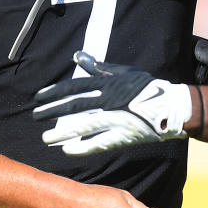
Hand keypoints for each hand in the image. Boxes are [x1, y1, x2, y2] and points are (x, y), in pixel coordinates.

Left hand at [33, 51, 191, 154]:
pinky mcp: (124, 136)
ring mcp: (116, 119)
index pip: (74, 88)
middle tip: (36, 116)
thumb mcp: (123, 71)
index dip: (54, 93)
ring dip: (62, 133)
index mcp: (108, 83)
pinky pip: (100, 143)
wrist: (171, 107)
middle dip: (52, 112)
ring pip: (83, 126)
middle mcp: (109, 100)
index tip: (38, 98)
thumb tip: (77, 56)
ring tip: (46, 138)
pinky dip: (83, 147)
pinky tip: (67, 150)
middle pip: (74, 107)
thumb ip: (98, 66)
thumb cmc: (145, 87)